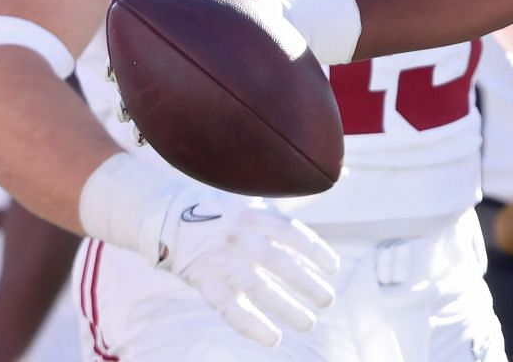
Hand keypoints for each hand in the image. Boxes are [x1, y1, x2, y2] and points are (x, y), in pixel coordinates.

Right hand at [157, 190, 340, 347]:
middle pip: (276, 262)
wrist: (168, 214)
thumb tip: (344, 173)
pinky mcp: (202, 280)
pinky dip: (250, 325)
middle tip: (327, 300)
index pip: (290, 233)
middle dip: (305, 284)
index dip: (314, 251)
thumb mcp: (260, 196)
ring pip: (255, 287)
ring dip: (284, 308)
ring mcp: (219, 259)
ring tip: (309, 323)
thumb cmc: (227, 207)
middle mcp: (239, 235)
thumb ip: (300, 195)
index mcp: (255, 212)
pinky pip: (227, 306)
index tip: (333, 269)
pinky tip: (273, 339)